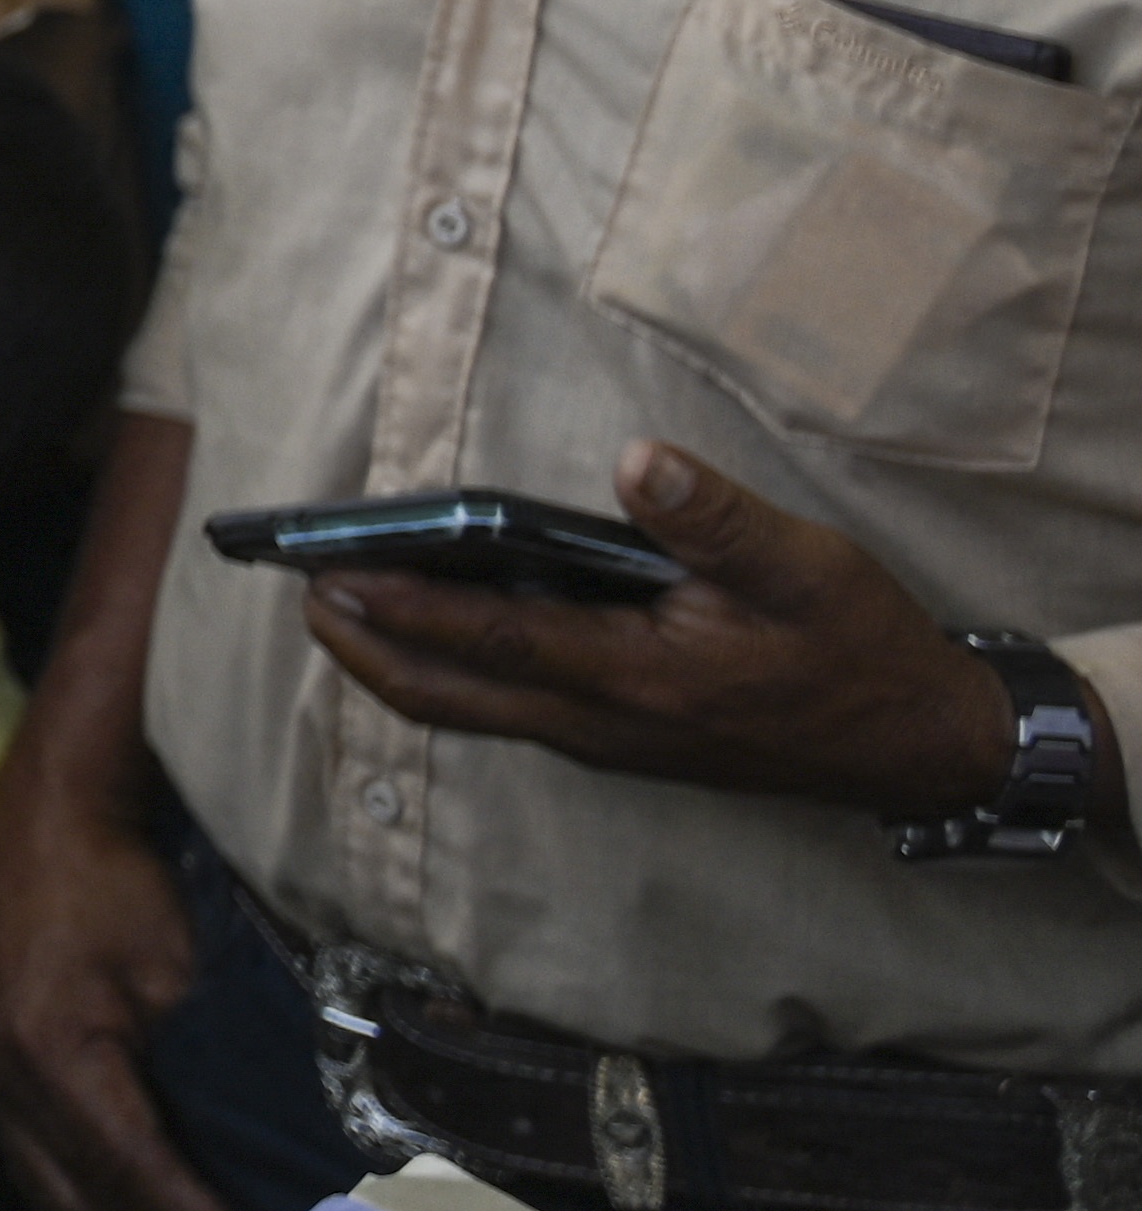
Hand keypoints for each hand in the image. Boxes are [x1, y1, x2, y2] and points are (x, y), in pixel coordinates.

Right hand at [0, 752, 244, 1210]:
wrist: (46, 826)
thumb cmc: (120, 889)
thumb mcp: (177, 972)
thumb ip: (202, 1062)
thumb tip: (258, 1146)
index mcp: (52, 1049)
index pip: (126, 1159)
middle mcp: (8, 1075)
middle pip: (79, 1195)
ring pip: (50, 1191)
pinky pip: (38, 1165)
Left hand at [303, 443, 1012, 818]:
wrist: (916, 746)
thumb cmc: (860, 650)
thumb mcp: (807, 568)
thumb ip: (716, 518)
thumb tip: (639, 464)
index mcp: (635, 679)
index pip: (489, 639)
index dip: (402, 607)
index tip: (326, 575)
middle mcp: (599, 722)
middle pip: (445, 693)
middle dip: (362, 645)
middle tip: (295, 587)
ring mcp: (603, 739)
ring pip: (468, 708)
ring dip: (397, 660)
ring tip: (336, 600)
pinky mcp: (617, 738)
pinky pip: (505, 709)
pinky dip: (450, 670)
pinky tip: (438, 620)